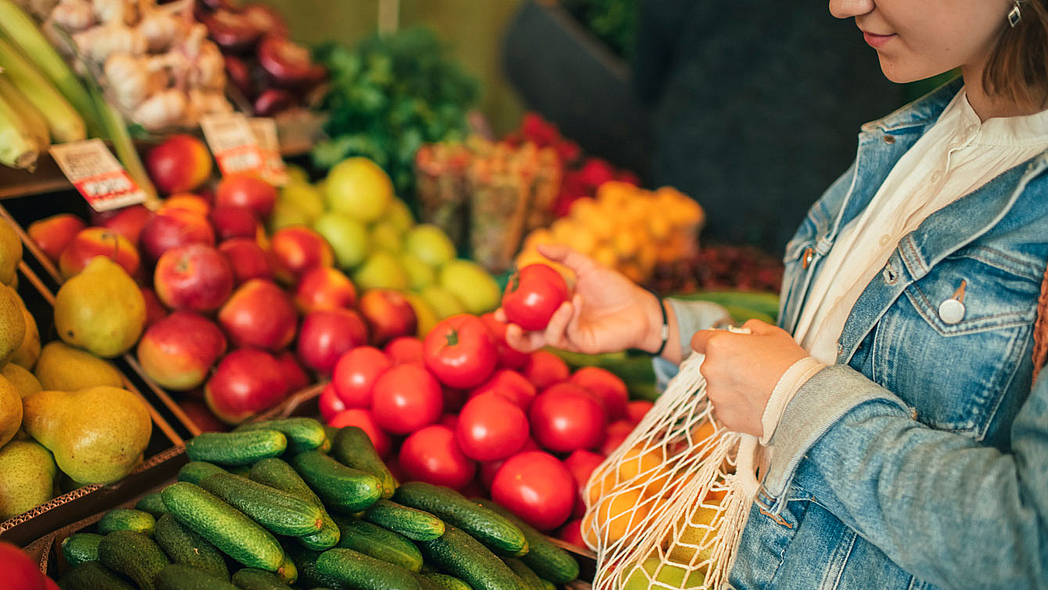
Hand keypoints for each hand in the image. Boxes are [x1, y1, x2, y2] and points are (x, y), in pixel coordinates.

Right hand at [497, 244, 664, 355]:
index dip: (511, 314)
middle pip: (529, 338)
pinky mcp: (584, 345)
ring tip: (560, 305)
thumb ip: (564, 255)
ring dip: (547, 323)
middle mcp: (560, 326)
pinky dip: (568, 318)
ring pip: (546, 338)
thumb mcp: (587, 266)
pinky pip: (568, 333)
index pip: (527, 316)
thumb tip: (537, 246)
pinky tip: (575, 303)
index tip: (500, 305)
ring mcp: (571, 338)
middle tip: (506, 322)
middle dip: (514, 334)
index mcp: (555, 309)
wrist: (640, 307)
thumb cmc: (615, 288)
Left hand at [690, 319, 807, 436]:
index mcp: (718, 345)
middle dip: (726, 366)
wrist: (801, 401)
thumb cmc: (788, 363)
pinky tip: (757, 404)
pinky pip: (726, 407)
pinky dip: (737, 406)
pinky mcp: (723, 416)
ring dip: (731, 387)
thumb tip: (743, 329)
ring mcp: (715, 395)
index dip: (708, 341)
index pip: (698, 339)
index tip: (719, 346)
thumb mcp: (773, 334)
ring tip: (758, 389)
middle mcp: (710, 370)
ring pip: (718, 387)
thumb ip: (752, 327)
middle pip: (711, 365)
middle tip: (752, 370)